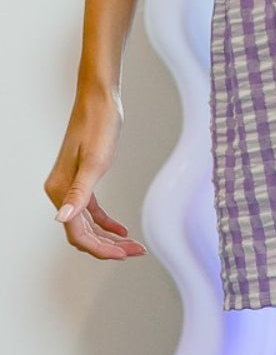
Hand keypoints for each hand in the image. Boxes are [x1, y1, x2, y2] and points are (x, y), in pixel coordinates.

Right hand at [44, 82, 145, 259]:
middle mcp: (60, 191)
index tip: (124, 255)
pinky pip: (91, 210)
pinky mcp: (81, 178)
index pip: (77, 233)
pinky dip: (105, 222)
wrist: (100, 98)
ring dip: (108, 237)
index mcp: (60, 190)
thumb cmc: (99, 124)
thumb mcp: (95, 160)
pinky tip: (122, 230)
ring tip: (134, 246)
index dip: (100, 248)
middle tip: (137, 252)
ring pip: (87, 224)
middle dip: (108, 247)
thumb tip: (61, 219)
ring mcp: (70, 186)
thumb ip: (79, 193)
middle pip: (82, 233)